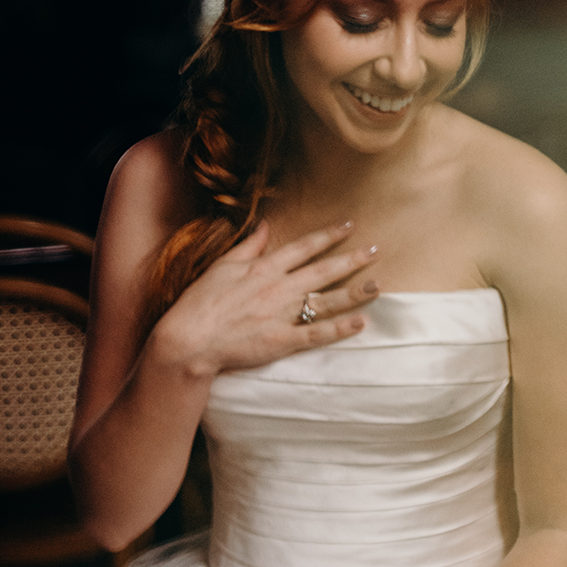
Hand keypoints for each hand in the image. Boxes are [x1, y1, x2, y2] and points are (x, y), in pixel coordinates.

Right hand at [154, 220, 378, 379]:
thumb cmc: (200, 302)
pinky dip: (340, 328)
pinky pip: (318, 334)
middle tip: (377, 250)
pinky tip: (361, 322)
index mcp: (264, 268)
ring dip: (354, 292)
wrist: (189, 339)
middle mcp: (279, 288)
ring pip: (327, 301)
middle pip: (324, 270)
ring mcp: (282, 315)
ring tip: (377, 285)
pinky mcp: (282, 341)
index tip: (349, 225)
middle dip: (353, 259)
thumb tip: (266, 224)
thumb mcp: (222, 266)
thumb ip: (248, 246)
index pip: (304, 247)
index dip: (328, 235)